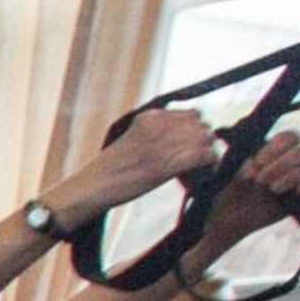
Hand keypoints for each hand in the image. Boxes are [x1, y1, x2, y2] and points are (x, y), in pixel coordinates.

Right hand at [53, 107, 218, 217]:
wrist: (92, 186)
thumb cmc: (109, 170)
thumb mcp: (132, 140)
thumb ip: (155, 134)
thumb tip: (182, 139)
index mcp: (149, 117)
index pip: (192, 113)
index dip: (197, 131)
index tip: (193, 147)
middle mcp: (157, 124)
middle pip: (202, 124)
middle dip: (204, 142)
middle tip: (198, 161)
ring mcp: (162, 143)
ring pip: (205, 139)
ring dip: (207, 154)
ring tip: (198, 170)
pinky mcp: (166, 164)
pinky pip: (203, 156)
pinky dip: (207, 167)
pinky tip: (200, 177)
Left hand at [205, 131, 299, 237]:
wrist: (228, 214)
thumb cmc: (227, 187)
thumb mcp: (229, 171)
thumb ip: (241, 164)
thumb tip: (254, 170)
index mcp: (274, 149)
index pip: (291, 137)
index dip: (276, 149)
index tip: (258, 163)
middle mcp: (291, 161)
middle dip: (281, 166)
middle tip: (260, 181)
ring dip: (292, 178)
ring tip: (272, 190)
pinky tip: (297, 191)